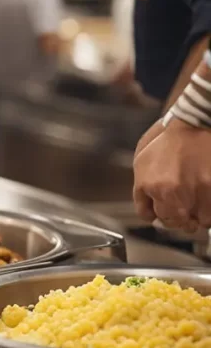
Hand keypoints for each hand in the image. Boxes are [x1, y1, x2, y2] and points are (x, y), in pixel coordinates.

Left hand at [133, 117, 210, 231]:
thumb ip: (142, 190)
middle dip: (177, 218)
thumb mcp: (142, 163)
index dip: (157, 214)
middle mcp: (172, 192)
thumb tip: (150, 215)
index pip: (150, 217)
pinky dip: (208, 211)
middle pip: (174, 223)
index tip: (164, 210)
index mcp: (151, 185)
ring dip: (196, 217)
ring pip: (195, 223)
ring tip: (197, 200)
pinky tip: (205, 199)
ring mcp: (195, 193)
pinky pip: (210, 216)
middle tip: (183, 206)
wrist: (196, 124)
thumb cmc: (169, 141)